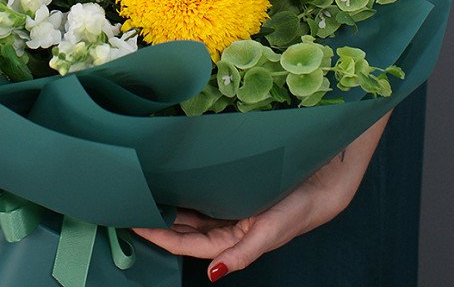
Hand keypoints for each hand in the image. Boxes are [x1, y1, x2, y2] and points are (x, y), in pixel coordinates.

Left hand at [133, 112, 391, 281]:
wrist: (324, 179)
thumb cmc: (300, 209)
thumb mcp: (271, 232)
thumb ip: (244, 253)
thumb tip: (216, 274)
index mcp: (233, 240)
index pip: (187, 243)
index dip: (161, 237)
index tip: (135, 223)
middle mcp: (227, 225)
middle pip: (184, 227)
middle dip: (158, 220)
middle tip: (129, 204)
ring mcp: (229, 205)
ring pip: (191, 210)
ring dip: (169, 205)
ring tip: (143, 193)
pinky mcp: (234, 188)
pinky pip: (202, 191)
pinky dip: (185, 189)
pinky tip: (170, 180)